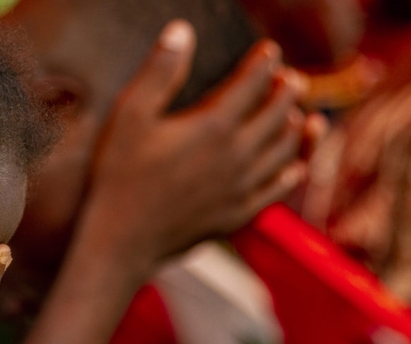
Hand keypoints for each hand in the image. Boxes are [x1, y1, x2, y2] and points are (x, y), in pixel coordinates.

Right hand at [85, 20, 309, 264]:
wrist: (121, 239)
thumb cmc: (118, 176)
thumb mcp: (129, 115)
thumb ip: (158, 71)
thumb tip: (181, 31)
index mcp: (213, 126)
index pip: (252, 83)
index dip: (263, 63)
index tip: (269, 50)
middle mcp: (236, 155)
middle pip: (276, 114)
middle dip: (286, 91)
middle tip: (289, 79)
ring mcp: (241, 188)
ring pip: (284, 151)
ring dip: (295, 128)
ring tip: (299, 115)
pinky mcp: (237, 215)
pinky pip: (276, 190)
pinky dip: (290, 173)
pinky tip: (293, 167)